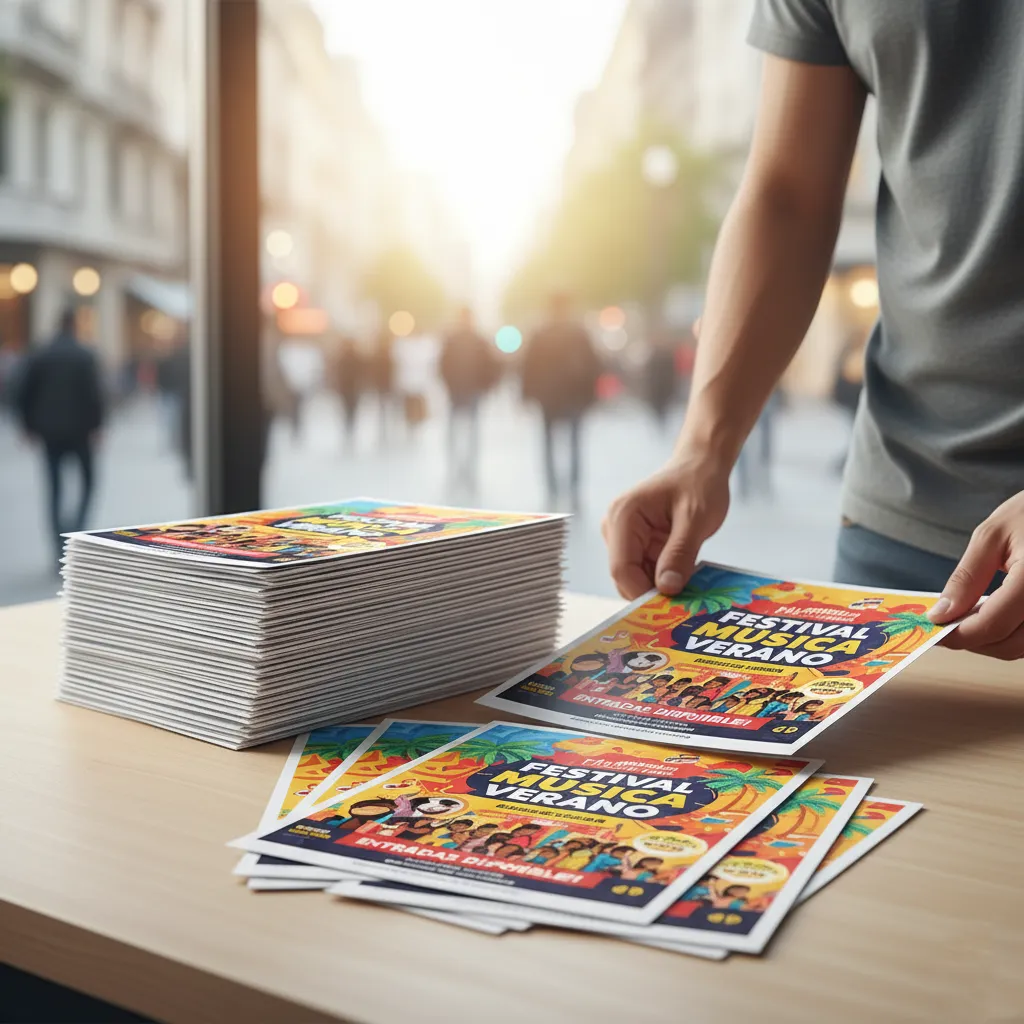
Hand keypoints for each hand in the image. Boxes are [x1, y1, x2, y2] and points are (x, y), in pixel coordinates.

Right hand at [602, 455, 729, 598]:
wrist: (701, 467)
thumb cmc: (699, 483)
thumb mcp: (695, 519)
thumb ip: (679, 553)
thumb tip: (667, 588)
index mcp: (623, 517)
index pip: (621, 568)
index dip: (642, 593)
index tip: (671, 608)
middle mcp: (616, 528)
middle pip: (625, 577)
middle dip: (652, 592)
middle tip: (684, 604)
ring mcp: (624, 537)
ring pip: (635, 578)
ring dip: (660, 587)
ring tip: (689, 588)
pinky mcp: (637, 545)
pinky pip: (646, 572)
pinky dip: (664, 579)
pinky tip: (685, 577)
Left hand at [929, 491, 1023, 657]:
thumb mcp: (991, 536)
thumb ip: (966, 579)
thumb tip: (941, 614)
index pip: (992, 625)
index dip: (958, 635)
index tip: (934, 631)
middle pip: (1008, 644)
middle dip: (973, 642)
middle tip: (947, 627)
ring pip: (1023, 647)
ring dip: (993, 642)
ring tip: (968, 619)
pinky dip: (1011, 634)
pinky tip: (994, 617)